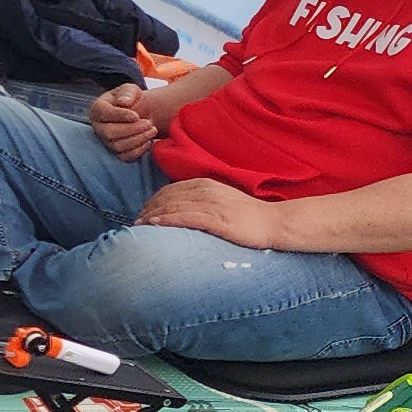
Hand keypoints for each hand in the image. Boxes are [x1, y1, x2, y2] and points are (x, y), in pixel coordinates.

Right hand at [89, 83, 158, 158]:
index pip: (104, 114)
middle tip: (149, 123)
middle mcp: (99, 127)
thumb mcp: (130, 90)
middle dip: (132, 129)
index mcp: (98, 109)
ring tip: (152, 130)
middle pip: (110, 133)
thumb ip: (127, 93)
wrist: (140, 112)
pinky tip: (149, 141)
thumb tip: (124, 102)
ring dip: (138, 139)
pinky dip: (139, 150)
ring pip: (118, 146)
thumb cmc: (132, 100)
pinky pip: (125, 157)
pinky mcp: (117, 152)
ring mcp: (106, 141)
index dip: (120, 116)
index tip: (136, 115)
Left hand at [135, 177, 280, 248]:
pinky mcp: (218, 220)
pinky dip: (168, 220)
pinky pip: (186, 218)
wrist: (275, 223)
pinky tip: (154, 225)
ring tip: (138, 226)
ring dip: (152, 216)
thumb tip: (182, 210)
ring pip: (173, 206)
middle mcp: (206, 191)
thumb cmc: (249, 216)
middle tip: (135, 223)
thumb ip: (202, 201)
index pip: (169, 190)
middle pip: (166, 198)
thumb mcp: (222, 201)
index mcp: (206, 185)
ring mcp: (212, 205)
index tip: (142, 214)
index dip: (152, 202)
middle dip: (148, 209)